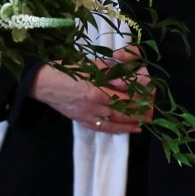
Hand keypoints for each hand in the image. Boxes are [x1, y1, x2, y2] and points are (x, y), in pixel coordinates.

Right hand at [30, 47, 151, 133]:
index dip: (139, 99)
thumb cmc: (65, 70)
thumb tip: (129, 77)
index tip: (150, 98)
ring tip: (142, 125)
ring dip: (130, 124)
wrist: (42, 83)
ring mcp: (88, 117)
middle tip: (152, 114)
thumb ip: (110, 71)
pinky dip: (116, 130)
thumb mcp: (89, 65)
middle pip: (122, 113)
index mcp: (97, 92)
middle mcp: (95, 108)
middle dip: (138, 114)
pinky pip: (103, 129)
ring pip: (114, 124)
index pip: (125, 98)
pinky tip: (123, 129)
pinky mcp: (82, 121)